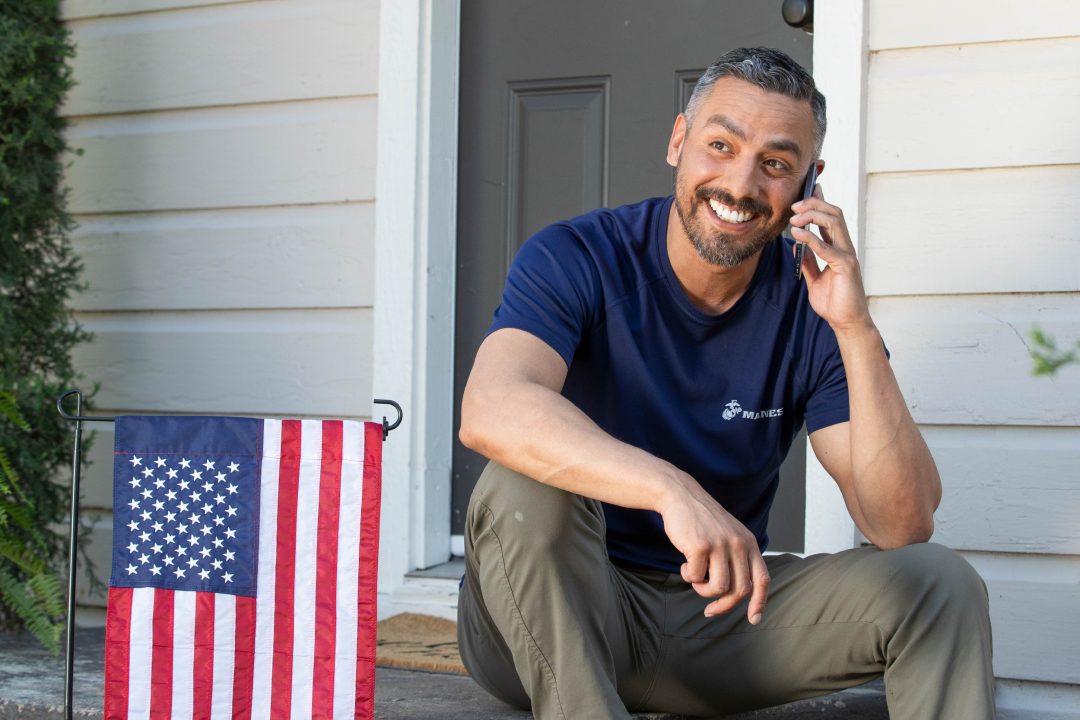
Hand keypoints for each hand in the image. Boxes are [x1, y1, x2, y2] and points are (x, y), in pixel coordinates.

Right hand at [659, 477, 769, 623]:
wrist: (680, 495)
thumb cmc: (702, 521)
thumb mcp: (729, 535)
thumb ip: (737, 559)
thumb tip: (737, 595)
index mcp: (749, 543)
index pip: (762, 579)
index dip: (760, 603)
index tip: (753, 620)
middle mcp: (739, 544)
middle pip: (740, 590)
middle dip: (724, 605)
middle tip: (709, 610)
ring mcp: (720, 545)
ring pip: (718, 588)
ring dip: (703, 590)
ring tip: (694, 578)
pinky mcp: (700, 546)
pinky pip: (695, 577)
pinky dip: (687, 576)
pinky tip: (683, 565)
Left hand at [789, 186, 872, 333]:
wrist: (845, 321)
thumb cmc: (834, 301)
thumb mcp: (814, 278)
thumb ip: (808, 261)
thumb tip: (797, 246)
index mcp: (838, 248)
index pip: (830, 218)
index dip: (820, 202)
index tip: (807, 191)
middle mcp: (845, 247)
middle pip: (834, 213)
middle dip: (814, 204)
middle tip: (794, 205)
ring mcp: (847, 255)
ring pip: (834, 222)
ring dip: (812, 215)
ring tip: (794, 218)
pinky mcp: (846, 266)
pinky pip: (827, 247)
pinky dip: (811, 238)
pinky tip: (797, 234)